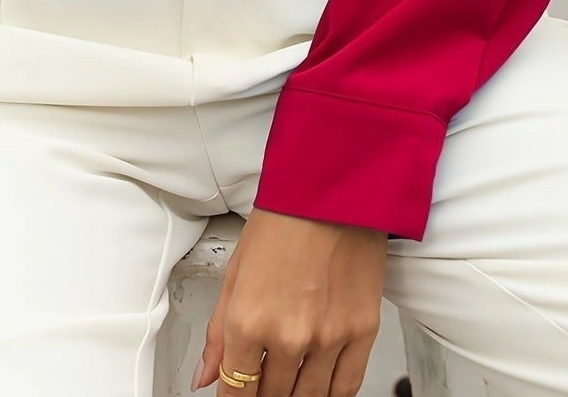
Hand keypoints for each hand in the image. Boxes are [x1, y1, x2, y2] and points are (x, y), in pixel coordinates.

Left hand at [191, 208, 386, 395]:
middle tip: (262, 382)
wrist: (331, 192)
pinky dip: (330, 395)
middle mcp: (288, 337)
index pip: (236, 390)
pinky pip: (346, 387)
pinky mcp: (362, 333)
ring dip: (295, 396)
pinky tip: (320, 388)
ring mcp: (328, 339)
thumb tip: (205, 375)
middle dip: (263, 395)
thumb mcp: (235, 272)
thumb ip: (218, 332)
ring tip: (288, 383)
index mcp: (249, 320)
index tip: (234, 396)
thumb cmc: (282, 221)